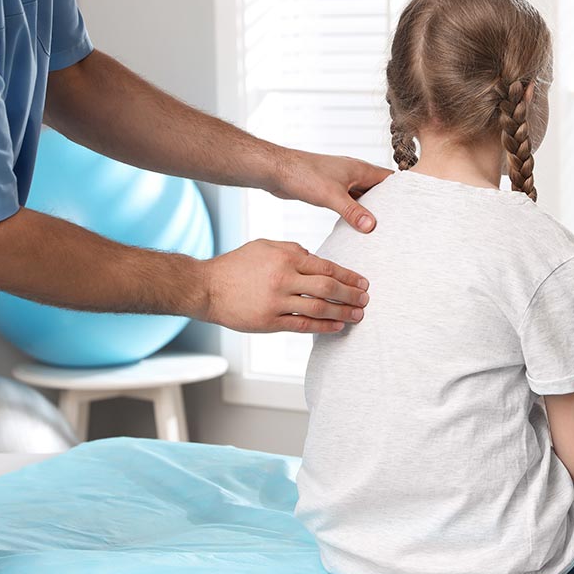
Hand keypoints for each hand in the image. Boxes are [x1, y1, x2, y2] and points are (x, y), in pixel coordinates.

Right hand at [200, 239, 369, 333]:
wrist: (206, 287)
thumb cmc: (237, 265)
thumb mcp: (266, 246)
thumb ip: (293, 250)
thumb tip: (317, 259)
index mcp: (286, 257)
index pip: (326, 266)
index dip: (348, 276)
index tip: (363, 282)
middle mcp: (283, 278)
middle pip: (328, 287)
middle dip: (351, 294)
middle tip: (366, 299)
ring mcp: (276, 301)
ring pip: (319, 308)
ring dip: (343, 312)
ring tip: (358, 315)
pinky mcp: (269, 321)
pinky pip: (303, 325)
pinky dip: (323, 326)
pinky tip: (338, 326)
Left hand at [271, 149, 391, 233]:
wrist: (277, 170)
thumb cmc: (303, 174)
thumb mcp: (331, 196)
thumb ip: (352, 211)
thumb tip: (371, 226)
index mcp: (360, 169)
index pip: (390, 179)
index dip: (402, 191)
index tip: (412, 206)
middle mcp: (353, 173)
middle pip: (379, 189)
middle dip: (388, 204)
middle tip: (398, 222)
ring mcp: (341, 181)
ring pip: (364, 196)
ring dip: (370, 209)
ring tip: (381, 227)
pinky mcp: (330, 189)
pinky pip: (350, 201)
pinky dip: (355, 211)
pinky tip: (356, 224)